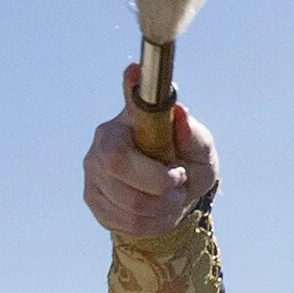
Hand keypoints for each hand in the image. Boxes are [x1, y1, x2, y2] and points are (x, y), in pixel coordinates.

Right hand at [83, 65, 218, 238]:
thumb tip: (180, 113)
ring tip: (172, 198)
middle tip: (178, 182)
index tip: (134, 69)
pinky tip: (159, 211)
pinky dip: (154, 223)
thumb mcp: (200, 151)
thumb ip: (192, 135)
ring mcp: (93, 171)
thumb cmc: (184, 161)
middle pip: (117, 164)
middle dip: (159, 183)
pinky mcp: (92, 199)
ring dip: (163, 207)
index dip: (130, 86)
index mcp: (128, 119)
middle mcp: (102, 141)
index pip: (126, 103)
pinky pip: (127, 223)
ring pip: (129, 202)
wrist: (171, 195)